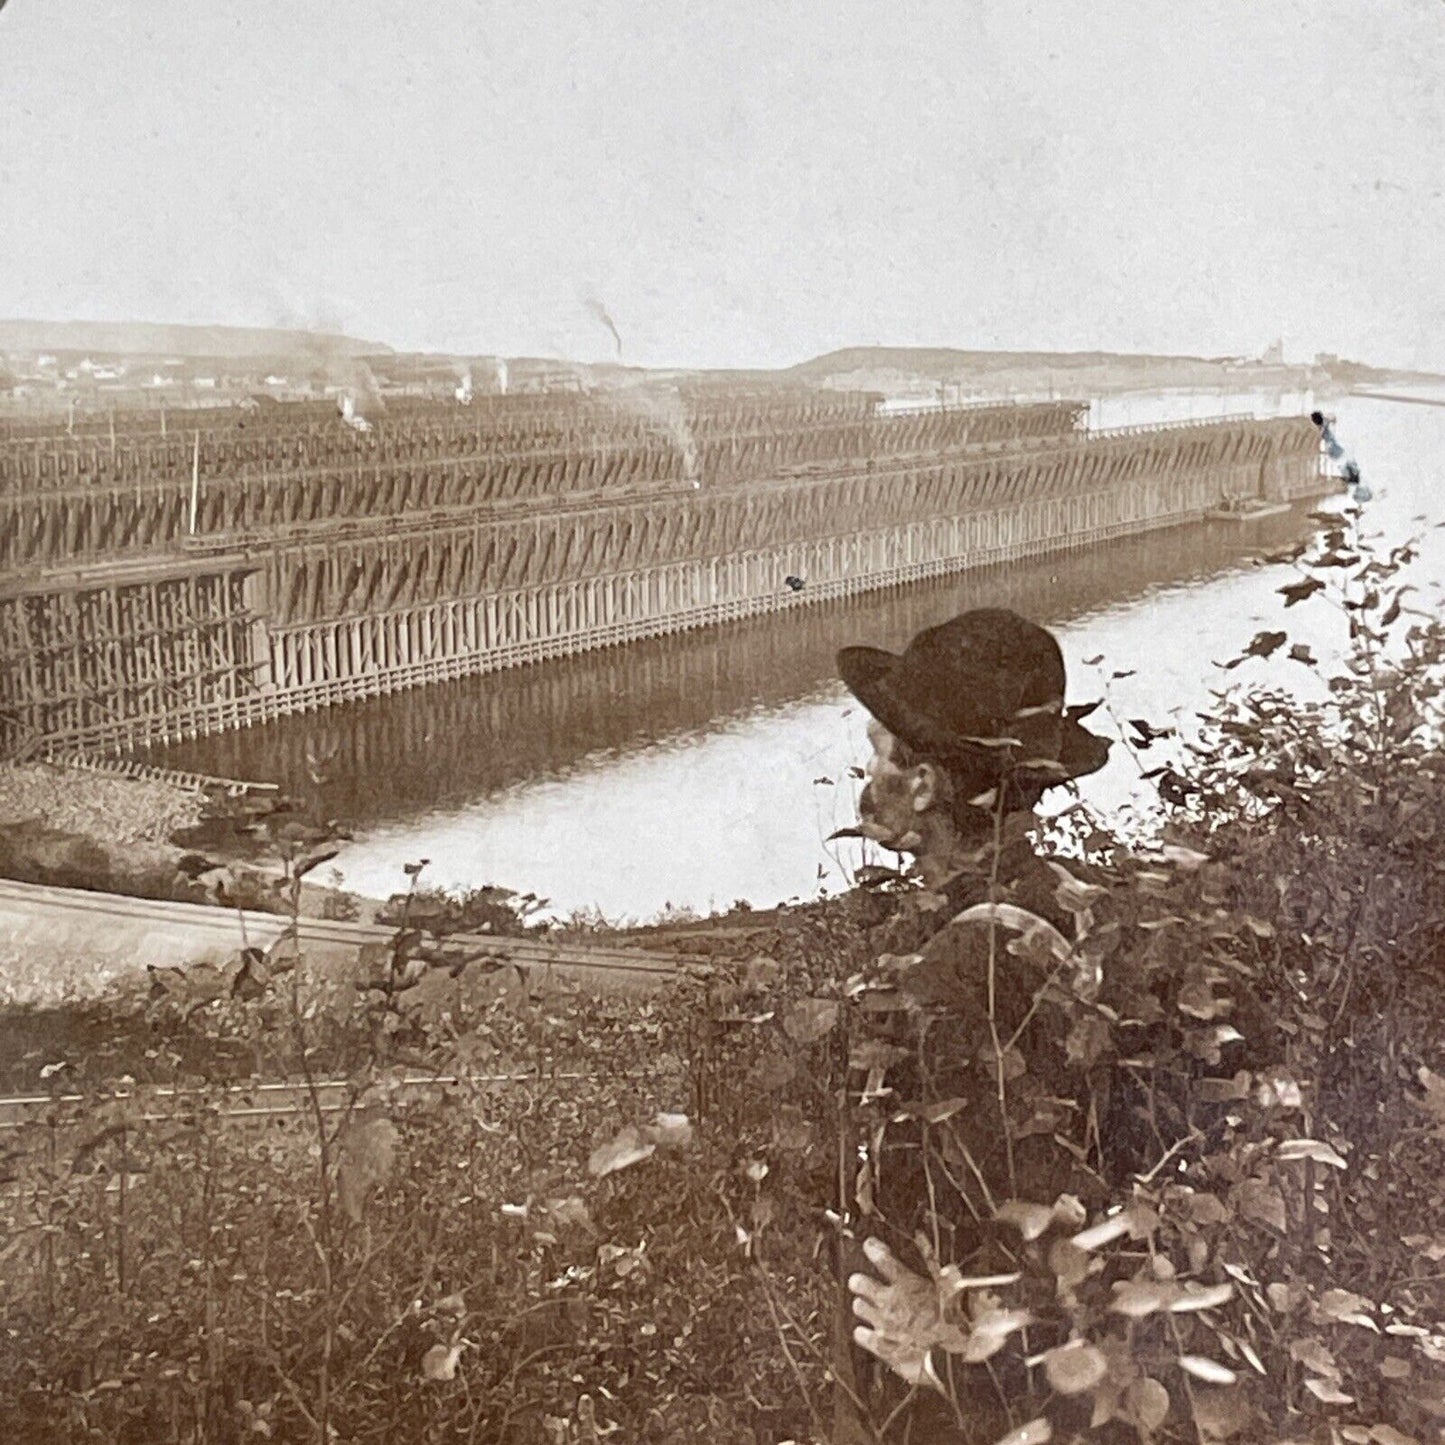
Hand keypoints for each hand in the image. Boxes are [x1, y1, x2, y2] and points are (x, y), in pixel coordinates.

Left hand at [848, 1237, 963, 1387]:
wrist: (950, 1363)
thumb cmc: (953, 1327)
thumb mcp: (954, 1295)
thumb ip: (947, 1275)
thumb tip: (947, 1264)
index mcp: (907, 1285)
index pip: (883, 1260)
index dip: (873, 1249)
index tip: (869, 1245)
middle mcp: (890, 1302)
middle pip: (860, 1283)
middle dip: (860, 1281)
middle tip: (861, 1281)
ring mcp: (883, 1324)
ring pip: (859, 1307)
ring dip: (863, 1305)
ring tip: (867, 1306)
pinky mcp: (882, 1346)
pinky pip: (861, 1335)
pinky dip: (862, 1333)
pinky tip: (866, 1331)